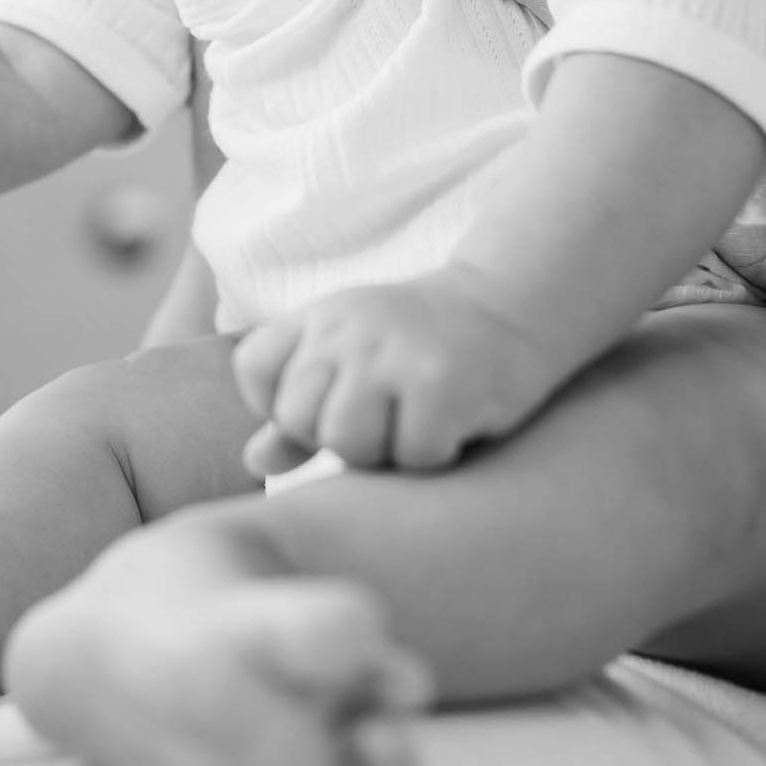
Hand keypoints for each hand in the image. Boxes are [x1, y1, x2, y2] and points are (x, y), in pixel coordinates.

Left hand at [230, 268, 546, 475]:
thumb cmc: (423, 348)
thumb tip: (252, 461)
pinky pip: (414, 456)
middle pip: (299, 417)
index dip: (279, 405)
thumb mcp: (354, 361)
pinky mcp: (441, 382)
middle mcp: (347, 327)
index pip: (253, 368)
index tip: (329, 405)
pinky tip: (455, 423)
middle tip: (386, 418)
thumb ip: (299, 413)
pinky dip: (437, 456)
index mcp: (319, 317)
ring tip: (415, 423)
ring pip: (348, 443)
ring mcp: (392, 352)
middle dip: (338, 437)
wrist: (513, 305)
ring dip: (386, 453)